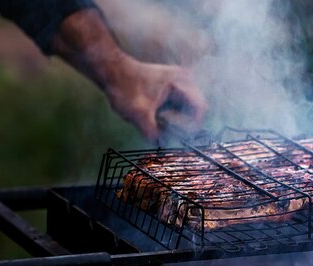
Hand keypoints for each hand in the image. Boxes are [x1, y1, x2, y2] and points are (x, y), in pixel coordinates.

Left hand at [51, 8, 206, 143]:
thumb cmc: (125, 88)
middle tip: (163, 126)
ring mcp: (181, 85)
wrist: (112, 72)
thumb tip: (162, 145)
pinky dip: (172, 118)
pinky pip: (182, 109)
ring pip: (190, 112)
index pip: (200, 109)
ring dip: (176, 122)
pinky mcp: (174, 91)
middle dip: (182, 125)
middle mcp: (185, 81)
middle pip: (197, 111)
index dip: (190, 125)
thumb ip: (152, 133)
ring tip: (158, 120)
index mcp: (181, 82)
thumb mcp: (138, 115)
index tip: (172, 131)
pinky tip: (157, 118)